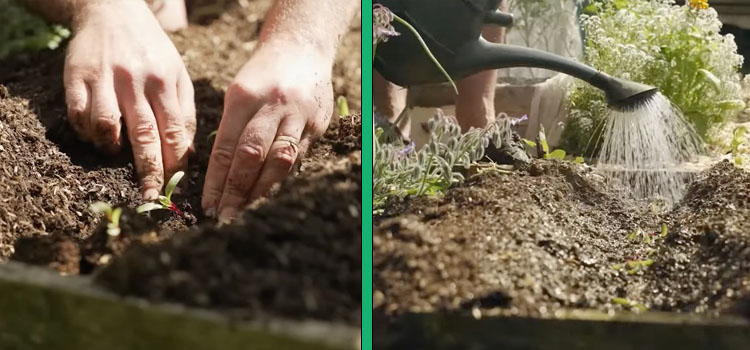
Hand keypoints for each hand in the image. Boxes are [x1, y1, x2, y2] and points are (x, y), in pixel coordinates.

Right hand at [64, 0, 195, 199]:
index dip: (174, 164)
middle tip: (149, 197)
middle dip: (148, 171)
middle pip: (143, 135)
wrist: (113, 10)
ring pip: (106, 125)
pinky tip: (95, 134)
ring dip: (110, 147)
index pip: (173, 132)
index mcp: (165, 83)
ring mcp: (104, 78)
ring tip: (114, 152)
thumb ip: (185, 112)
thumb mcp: (178, 73)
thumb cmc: (152, 50)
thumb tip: (189, 154)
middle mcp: (136, 81)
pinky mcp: (76, 76)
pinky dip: (85, 131)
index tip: (174, 188)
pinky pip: (78, 114)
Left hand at [202, 43, 333, 220]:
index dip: (217, 180)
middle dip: (236, 190)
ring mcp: (298, 116)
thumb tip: (221, 176)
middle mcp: (273, 106)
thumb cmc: (260, 76)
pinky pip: (297, 157)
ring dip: (260, 190)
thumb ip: (231, 130)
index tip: (208, 204)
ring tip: (244, 209)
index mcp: (244, 97)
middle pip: (252, 156)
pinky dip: (280, 176)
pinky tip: (266, 190)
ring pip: (279, 161)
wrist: (301, 50)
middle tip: (223, 215)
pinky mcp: (318, 124)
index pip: (226, 147)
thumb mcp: (238, 94)